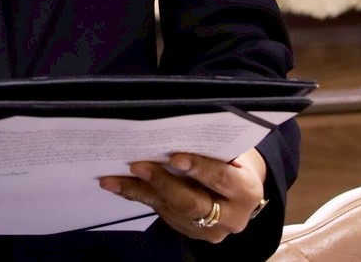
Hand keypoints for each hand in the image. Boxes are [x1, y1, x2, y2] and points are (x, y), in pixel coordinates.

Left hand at [99, 147, 268, 243]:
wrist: (239, 194)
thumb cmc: (232, 162)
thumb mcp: (233, 154)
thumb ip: (213, 149)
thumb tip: (178, 128)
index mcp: (246, 191)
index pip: (222, 179)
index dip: (200, 168)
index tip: (175, 157)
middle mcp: (231, 217)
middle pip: (193, 203)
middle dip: (163, 183)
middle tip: (138, 165)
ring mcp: (209, 230)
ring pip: (171, 211)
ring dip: (140, 192)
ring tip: (114, 179)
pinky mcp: (190, 232)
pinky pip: (161, 213)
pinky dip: (138, 197)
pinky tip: (118, 186)